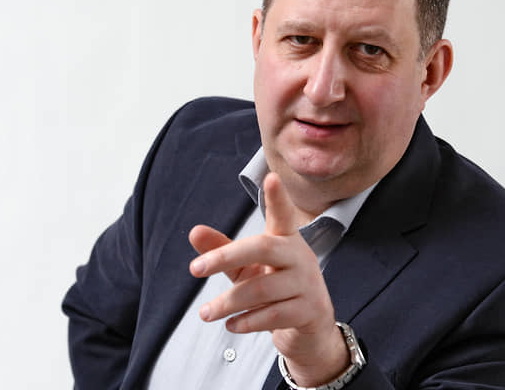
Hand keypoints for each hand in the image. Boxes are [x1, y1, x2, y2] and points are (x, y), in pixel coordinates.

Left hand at [188, 172, 349, 385]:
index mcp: (285, 239)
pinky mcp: (308, 310)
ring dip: (227, 303)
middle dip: (225, 256)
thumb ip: (222, 251)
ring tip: (205, 313)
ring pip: (261, 289)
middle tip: (194, 269)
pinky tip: (231, 325)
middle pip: (262, 247)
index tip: (271, 177)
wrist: (310, 326)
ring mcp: (306, 283)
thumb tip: (194, 231)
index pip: (282, 214)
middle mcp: (299, 256)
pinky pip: (272, 315)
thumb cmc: (275, 287)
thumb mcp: (246, 268)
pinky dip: (246, 321)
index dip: (277, 197)